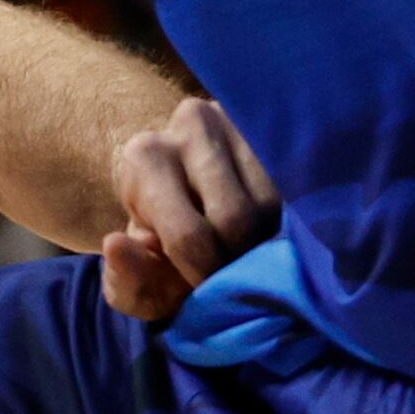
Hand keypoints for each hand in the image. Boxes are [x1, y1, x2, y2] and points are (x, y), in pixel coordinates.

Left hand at [100, 96, 278, 319]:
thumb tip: (116, 244)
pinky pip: (298, 186)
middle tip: (238, 278)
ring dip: (270, 241)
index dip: (206, 277)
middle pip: (238, 219)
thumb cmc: (158, 240)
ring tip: (254, 255)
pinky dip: (290, 221)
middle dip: (241, 261)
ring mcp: (242, 120)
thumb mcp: (133, 271)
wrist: (183, 191)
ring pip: (275, 204)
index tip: (209, 293)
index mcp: (146, 156)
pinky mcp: (277, 128)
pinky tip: (277, 236)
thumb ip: (123, 278)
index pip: (189, 236)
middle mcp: (192, 124)